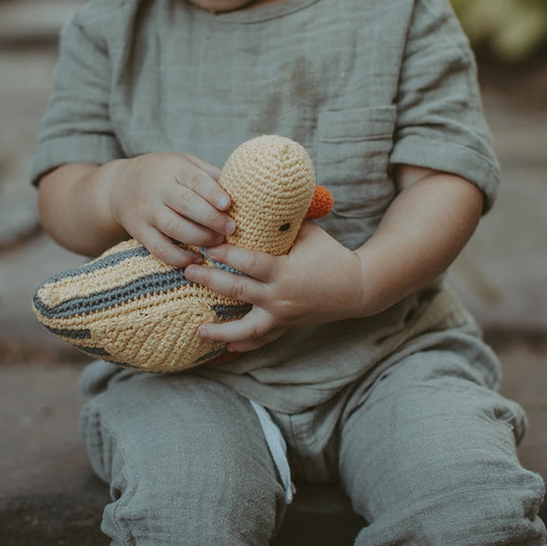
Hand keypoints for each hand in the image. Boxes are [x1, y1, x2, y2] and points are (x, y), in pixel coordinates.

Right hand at [107, 152, 235, 267]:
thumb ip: (209, 174)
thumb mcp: (183, 163)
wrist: (119, 186)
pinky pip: (159, 248)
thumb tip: (241, 189)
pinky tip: (196, 258)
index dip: (212, 192)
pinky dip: (178, 257)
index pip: (195, 180)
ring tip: (218, 242)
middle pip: (186, 205)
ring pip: (174, 228)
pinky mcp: (139, 231)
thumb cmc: (162, 174)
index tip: (228, 204)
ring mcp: (147, 211)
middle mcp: (159, 190)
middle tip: (231, 228)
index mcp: (174, 169)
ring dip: (200, 238)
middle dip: (211, 219)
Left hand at [184, 222, 362, 351]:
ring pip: (247, 328)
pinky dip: (244, 344)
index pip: (250, 263)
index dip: (227, 255)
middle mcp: (280, 297)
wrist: (358, 288)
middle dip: (211, 281)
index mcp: (285, 272)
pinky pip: (262, 340)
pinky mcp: (286, 326)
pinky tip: (226, 347)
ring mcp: (282, 316)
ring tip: (198, 329)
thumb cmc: (331, 255)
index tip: (207, 246)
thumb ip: (283, 221)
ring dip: (221, 330)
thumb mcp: (310, 233)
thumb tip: (260, 198)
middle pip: (238, 291)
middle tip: (188, 272)